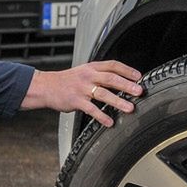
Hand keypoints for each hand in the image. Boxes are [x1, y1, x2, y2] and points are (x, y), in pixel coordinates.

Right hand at [20, 60, 143, 126]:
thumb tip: (121, 80)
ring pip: (103, 94)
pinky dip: (101, 116)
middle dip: (126, 85)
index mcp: (92, 67)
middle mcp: (88, 76)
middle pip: (110, 79)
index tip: (139, 76)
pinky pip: (91, 109)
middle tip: (139, 91)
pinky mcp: (76, 101)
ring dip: (118, 101)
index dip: (127, 70)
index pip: (112, 65)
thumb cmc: (68, 80)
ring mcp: (82, 89)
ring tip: (130, 108)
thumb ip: (100, 74)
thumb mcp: (84, 71)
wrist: (46, 86)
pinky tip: (110, 122)